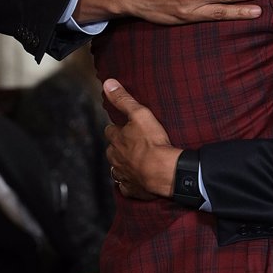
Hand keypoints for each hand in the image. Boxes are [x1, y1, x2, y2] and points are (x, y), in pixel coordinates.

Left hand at [104, 80, 179, 198]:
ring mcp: (123, 174)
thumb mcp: (140, 114)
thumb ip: (123, 99)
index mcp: (117, 139)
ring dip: (121, 165)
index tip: (121, 127)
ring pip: (116, 169)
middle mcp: (116, 157)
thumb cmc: (153, 143)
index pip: (110, 131)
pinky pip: (125, 186)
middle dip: (117, 147)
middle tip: (128, 145)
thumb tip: (108, 83)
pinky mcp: (132, 188)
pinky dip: (129, 182)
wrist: (164, 171)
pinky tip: (134, 180)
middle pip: (111, 150)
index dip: (116, 128)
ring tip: (131, 162)